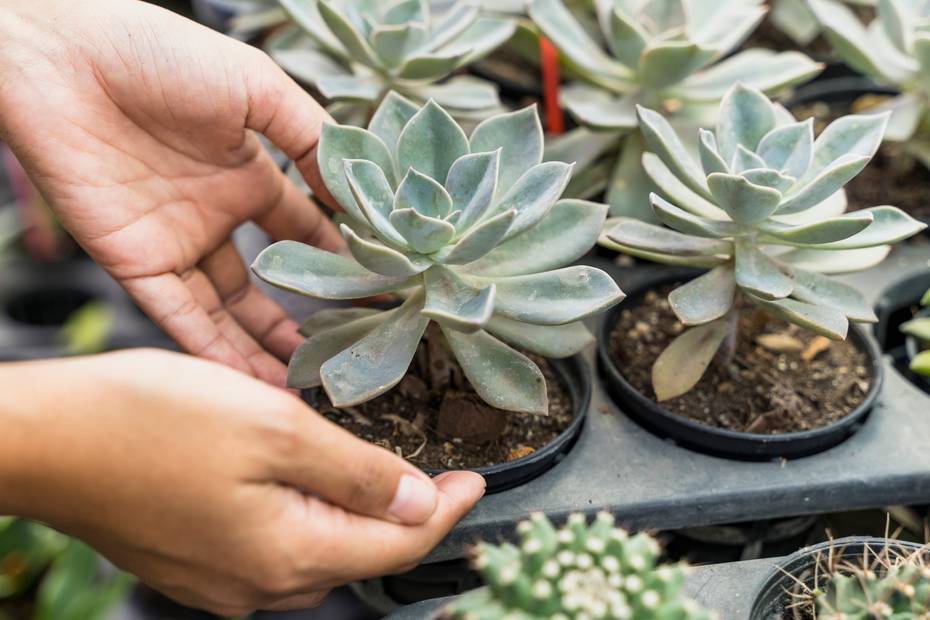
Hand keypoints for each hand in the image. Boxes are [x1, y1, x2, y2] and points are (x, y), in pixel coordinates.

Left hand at [0, 0, 339, 386]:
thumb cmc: (160, 55)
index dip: (339, 262)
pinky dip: (212, 348)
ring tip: (302, 383)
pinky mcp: (134, 263)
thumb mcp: (257, 88)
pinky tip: (247, 377)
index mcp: (246, 175)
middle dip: (302, 320)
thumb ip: (312, 138)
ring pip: (226, 312)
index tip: (378, 293)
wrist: (64, 57)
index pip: (303, 231)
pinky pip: (180, 316)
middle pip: (266, 285)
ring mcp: (175, 243)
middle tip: (341, 354)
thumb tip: (359, 192)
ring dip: (260, 348)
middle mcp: (214, 216)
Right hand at [0, 350, 485, 614]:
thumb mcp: (275, 428)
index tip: (477, 481)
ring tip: (376, 470)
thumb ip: (357, 473)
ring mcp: (220, 581)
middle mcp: (258, 585)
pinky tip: (304, 481)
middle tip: (433, 469)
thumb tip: (419, 503)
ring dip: (354, 514)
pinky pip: (273, 548)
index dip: (446, 511)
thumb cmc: (152, 421)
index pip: (398, 545)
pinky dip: (305, 516)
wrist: (47, 438)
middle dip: (404, 516)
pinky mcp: (193, 563)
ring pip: (317, 553)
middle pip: (360, 555)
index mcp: (289, 554)